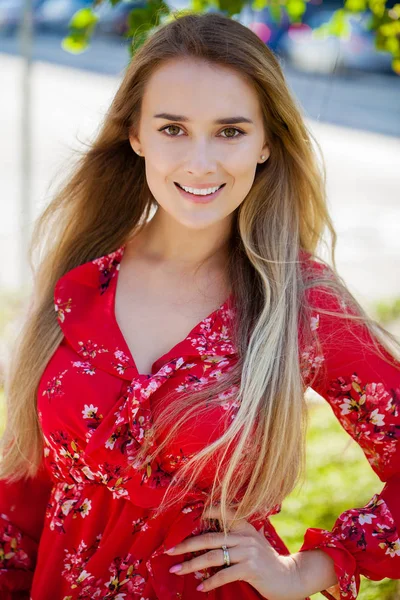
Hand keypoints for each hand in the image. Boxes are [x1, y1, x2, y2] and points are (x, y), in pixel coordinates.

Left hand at [164, 504, 303, 598]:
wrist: (288, 577)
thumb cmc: (264, 560)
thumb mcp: (250, 541)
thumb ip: (233, 535)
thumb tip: (206, 535)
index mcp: (243, 525)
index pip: (220, 512)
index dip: (203, 512)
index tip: (183, 519)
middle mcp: (244, 535)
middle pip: (209, 538)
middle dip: (186, 545)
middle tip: (169, 551)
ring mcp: (248, 551)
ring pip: (213, 557)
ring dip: (191, 565)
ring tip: (176, 570)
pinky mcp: (250, 568)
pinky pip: (224, 574)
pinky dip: (210, 582)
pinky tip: (200, 587)